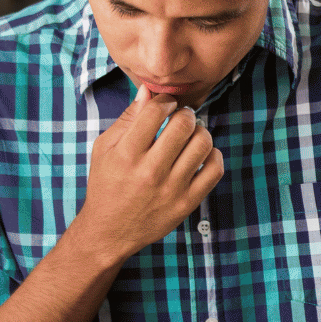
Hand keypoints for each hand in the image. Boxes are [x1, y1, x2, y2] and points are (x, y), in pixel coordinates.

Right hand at [70, 86, 224, 264]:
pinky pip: (215, 170)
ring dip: (200, 132)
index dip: (165, 101)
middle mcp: (150, 171)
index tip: (166, 105)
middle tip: (181, 117)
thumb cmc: (106, 184)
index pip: (156, 111)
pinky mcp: (187, 203)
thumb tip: (148, 90)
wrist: (109, 231)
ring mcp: (172, 189)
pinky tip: (201, 154)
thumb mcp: (105, 148)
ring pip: (203, 144)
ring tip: (191, 135)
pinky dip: (213, 156)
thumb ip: (128, 118)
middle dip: (185, 114)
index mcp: (127, 154)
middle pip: (184, 125)